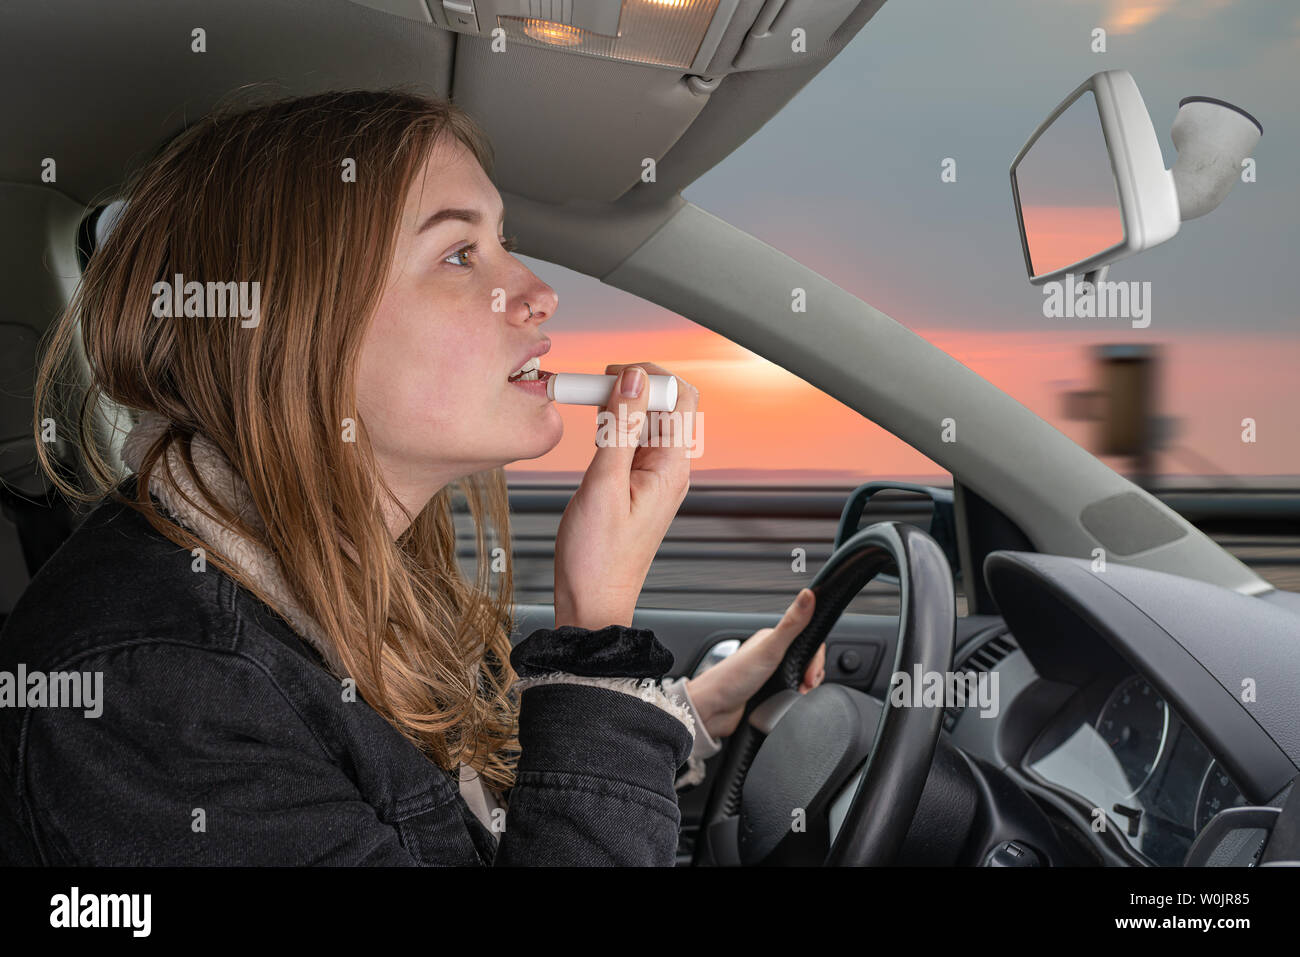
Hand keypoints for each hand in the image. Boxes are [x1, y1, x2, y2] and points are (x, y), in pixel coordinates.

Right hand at [553, 362, 698, 630]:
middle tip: (597, 386)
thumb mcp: (603, 485)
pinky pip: (632, 441)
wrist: (591, 602)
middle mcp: (669, 470)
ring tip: (591, 405)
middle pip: (665, 405)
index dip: (650, 377)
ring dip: (622, 405)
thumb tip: (634, 381)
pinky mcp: (635, 484)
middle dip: (634, 386)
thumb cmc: (597, 559)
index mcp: (672, 468)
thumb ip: (619, 429)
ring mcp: (653, 477)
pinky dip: (614, 426)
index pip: (681, 397)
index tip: (614, 376)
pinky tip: (594, 430)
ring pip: (647, 421)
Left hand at [684, 588, 825, 741]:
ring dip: (803, 689)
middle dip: (810, 676)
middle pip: (806, 662)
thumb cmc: (732, 678)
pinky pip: (789, 695)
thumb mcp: (769, 649)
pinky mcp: (768, 694)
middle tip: (803, 686)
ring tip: (796, 695)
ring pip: (800, 679)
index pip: (808, 642)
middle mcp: (771, 656)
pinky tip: (787, 702)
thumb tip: (808, 594)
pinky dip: (792, 699)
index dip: (815, 659)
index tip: (810, 673)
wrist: (712, 711)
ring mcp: (770, 675)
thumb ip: (791, 623)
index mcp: (772, 639)